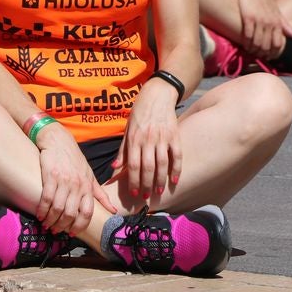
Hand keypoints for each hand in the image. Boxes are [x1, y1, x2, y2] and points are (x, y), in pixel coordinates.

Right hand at [35, 124, 116, 235]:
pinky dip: (42, 210)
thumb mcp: (90, 175)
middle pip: (71, 213)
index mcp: (87, 186)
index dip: (80, 226)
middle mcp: (77, 184)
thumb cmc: (74, 159)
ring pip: (58, 208)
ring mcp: (64, 180)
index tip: (72, 233)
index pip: (88, 212)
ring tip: (47, 224)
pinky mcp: (50, 175)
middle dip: (62, 226)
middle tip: (56, 230)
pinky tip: (39, 215)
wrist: (58, 140)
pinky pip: (46, 198)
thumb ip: (100, 194)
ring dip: (51, 220)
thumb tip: (113, 210)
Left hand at [112, 81, 181, 202]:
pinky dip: (177, 168)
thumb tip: (114, 168)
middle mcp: (148, 139)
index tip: (134, 193)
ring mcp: (162, 137)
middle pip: (147, 167)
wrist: (157, 94)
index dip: (133, 180)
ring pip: (162, 163)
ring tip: (159, 191)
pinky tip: (175, 179)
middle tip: (146, 197)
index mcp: (134, 138)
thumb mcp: (128, 129)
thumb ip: (123, 149)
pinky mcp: (174, 134)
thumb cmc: (140, 112)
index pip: (132, 164)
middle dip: (147, 184)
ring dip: (161, 180)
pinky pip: (177, 154)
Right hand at [235, 0, 291, 59]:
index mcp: (278, 21)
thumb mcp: (276, 11)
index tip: (268, 57)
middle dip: (262, 53)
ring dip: (253, 50)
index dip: (273, 53)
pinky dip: (246, 43)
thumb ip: (285, 24)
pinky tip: (244, 45)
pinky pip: (247, 35)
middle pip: (267, 46)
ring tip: (250, 52)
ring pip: (257, 42)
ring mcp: (259, 20)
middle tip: (258, 56)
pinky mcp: (248, 18)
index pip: (278, 43)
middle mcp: (270, 22)